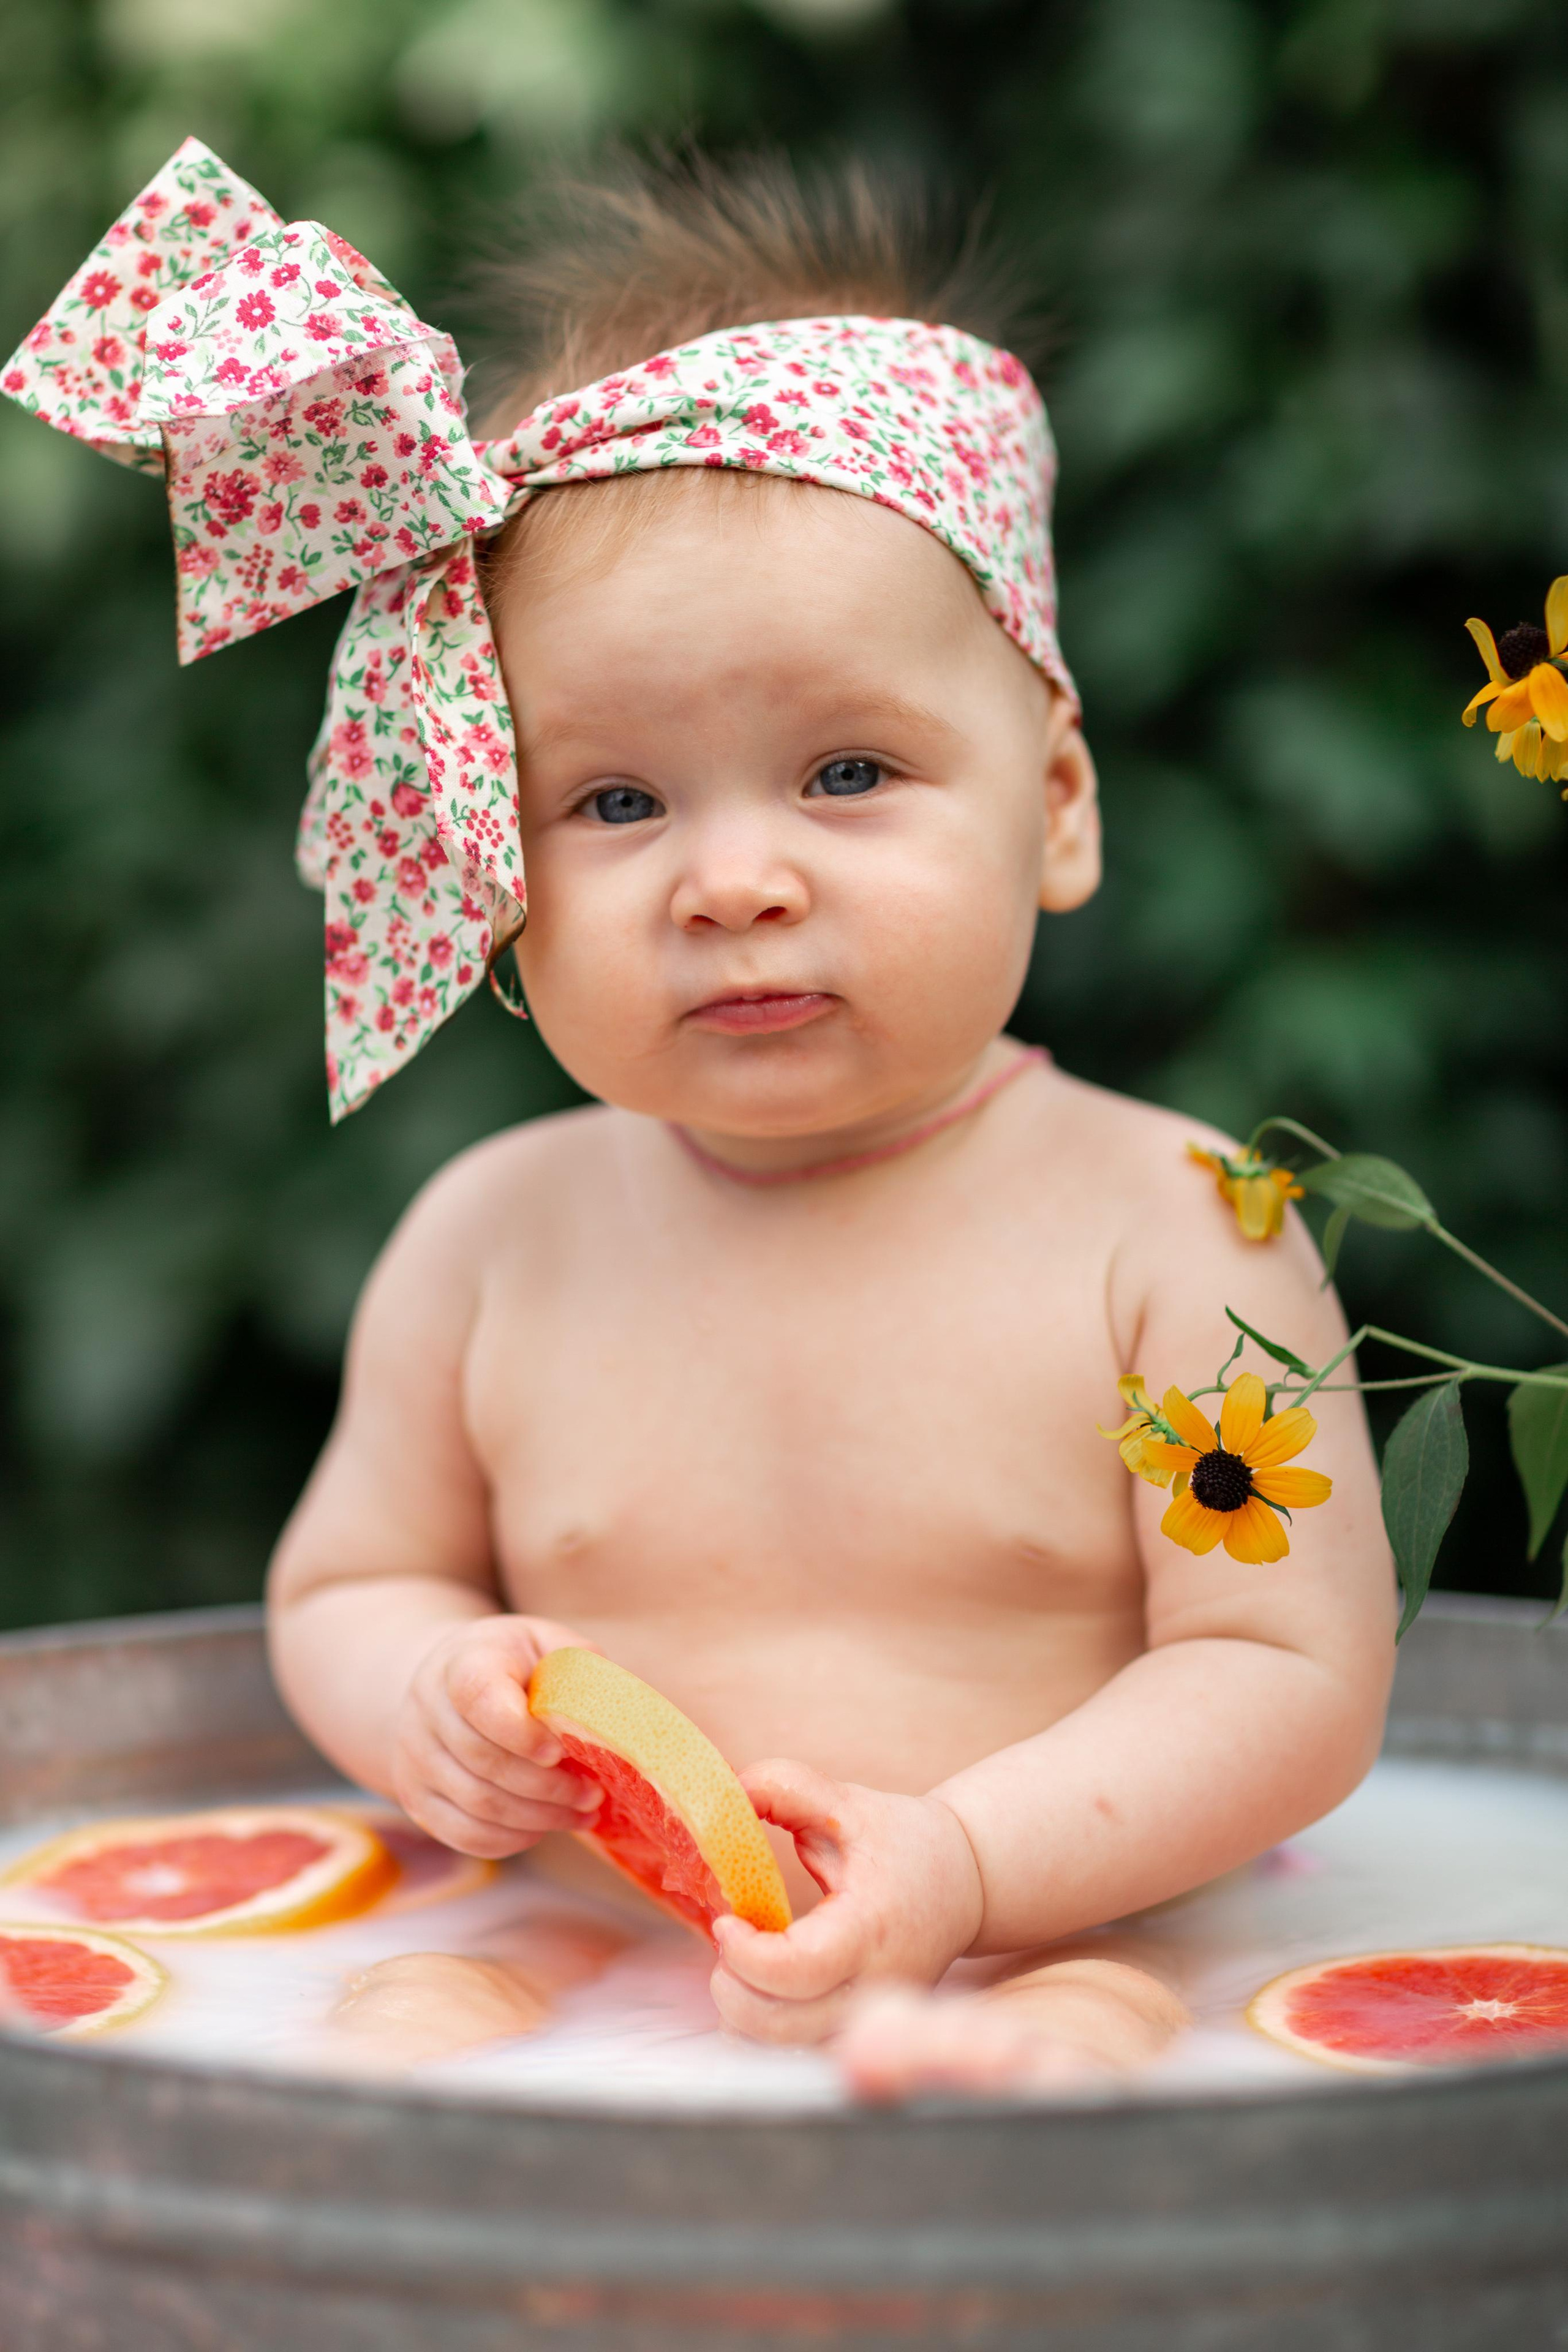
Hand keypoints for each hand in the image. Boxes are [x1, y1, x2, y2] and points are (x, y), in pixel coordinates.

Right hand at [390, 1615, 602, 1857]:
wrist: (448, 1682)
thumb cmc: (515, 1663)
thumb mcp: (548, 1645)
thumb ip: (580, 1671)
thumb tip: (616, 1720)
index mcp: (463, 1662)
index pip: (479, 1698)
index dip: (521, 1732)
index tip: (560, 1750)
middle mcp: (427, 1708)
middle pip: (484, 1762)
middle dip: (548, 1786)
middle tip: (593, 1794)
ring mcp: (414, 1757)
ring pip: (477, 1804)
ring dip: (538, 1817)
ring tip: (581, 1813)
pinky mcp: (417, 1798)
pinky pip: (463, 1834)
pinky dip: (510, 1840)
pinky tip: (543, 1827)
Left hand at [709, 1761, 984, 2044]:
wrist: (967, 1882)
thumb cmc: (905, 1841)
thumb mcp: (845, 1801)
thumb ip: (784, 1787)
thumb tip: (721, 1796)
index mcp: (871, 1927)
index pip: (799, 1968)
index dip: (747, 1954)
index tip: (726, 1921)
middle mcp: (875, 1984)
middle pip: (783, 2025)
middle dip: (733, 1991)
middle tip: (726, 1944)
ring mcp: (871, 2015)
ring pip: (786, 2050)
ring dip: (744, 2016)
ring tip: (741, 1966)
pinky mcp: (863, 2029)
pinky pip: (799, 2052)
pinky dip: (765, 2033)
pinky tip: (762, 1990)